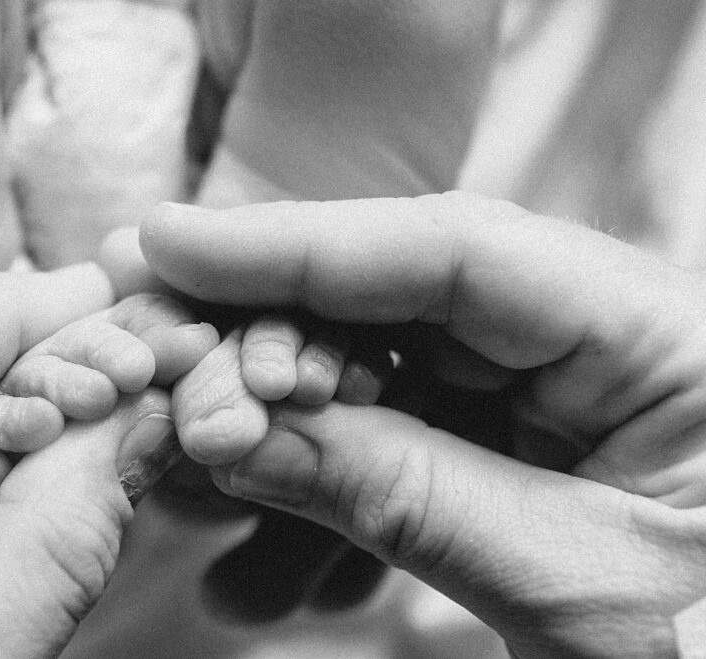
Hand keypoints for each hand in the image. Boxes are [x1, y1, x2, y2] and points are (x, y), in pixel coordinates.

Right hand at [140, 193, 705, 656]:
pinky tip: (266, 488)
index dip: (299, 243)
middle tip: (184, 401)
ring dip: (288, 405)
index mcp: (664, 334)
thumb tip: (234, 434)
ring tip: (209, 454)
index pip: (459, 249)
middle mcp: (604, 331)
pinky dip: (327, 449)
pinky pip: (402, 414)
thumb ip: (404, 495)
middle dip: (277, 341)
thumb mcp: (569, 586)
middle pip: (403, 292)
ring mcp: (557, 382)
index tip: (171, 242)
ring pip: (386, 353)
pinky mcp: (522, 432)